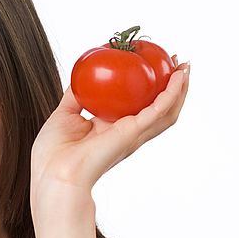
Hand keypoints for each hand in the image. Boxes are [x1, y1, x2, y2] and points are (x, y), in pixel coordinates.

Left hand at [31, 61, 189, 197]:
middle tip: (177, 64)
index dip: (149, 89)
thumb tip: (80, 75)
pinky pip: (157, 112)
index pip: (137, 107)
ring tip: (185, 68)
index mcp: (112, 129)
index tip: (155, 66)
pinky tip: (177, 78)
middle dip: (172, 87)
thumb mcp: (64, 115)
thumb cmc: (53, 153)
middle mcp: (127, 133)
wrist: (53, 173)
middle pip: (159, 109)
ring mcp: (132, 135)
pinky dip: (170, 94)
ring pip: (166, 112)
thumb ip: (75, 96)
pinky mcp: (132, 133)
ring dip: (179, 89)